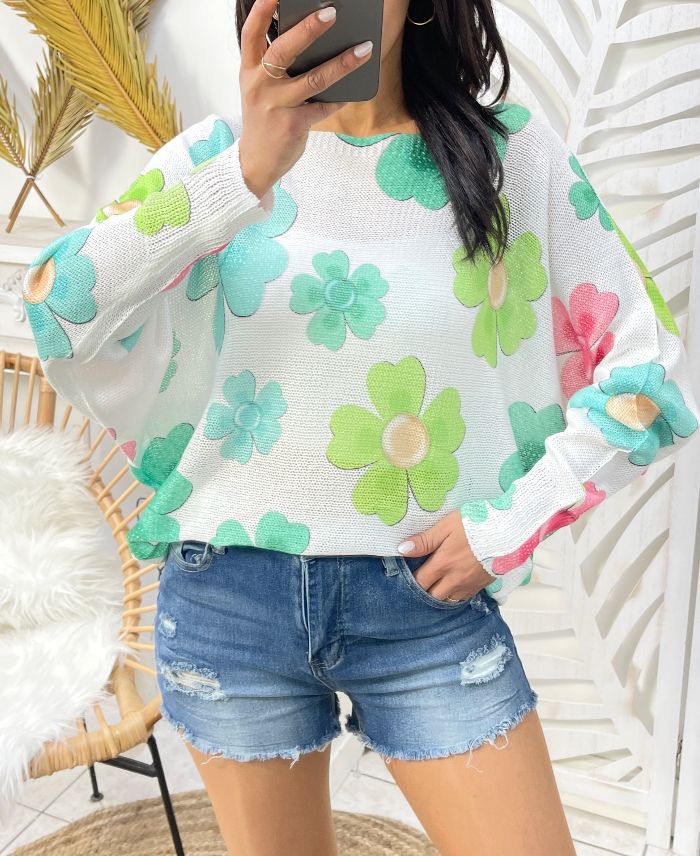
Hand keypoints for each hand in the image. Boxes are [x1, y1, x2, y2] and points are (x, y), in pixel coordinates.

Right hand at [238, 0, 373, 199]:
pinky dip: (339, 98)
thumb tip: (314, 46)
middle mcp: (260, 85)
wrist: (255, 163)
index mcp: (250, 71)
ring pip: (313, 79)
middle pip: (283, 50)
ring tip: (363, 49)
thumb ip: (276, 69)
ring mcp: (276, 105)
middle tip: (331, 12)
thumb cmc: (264, 121)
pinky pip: (322, 106)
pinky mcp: (292, 125)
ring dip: (341, 63)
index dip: (261, 10)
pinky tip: (351, 91)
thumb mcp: (260, 91)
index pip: (251, 33)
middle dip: (308, 29)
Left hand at [396, 510, 494, 601]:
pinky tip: (455, 584)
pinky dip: (457, 594)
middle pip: (433, 596)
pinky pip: (465, 597)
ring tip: (437, 584)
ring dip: (441, 594)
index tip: (409, 574)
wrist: (509, 531)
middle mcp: (455, 579)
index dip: (411, 580)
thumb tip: (402, 549)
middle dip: (425, 591)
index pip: (420, 582)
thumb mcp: (446, 526)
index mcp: (442, 565)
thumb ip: (425, 540)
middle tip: (423, 580)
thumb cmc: (475, 524)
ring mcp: (470, 584)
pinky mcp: (483, 584)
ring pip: (449, 600)